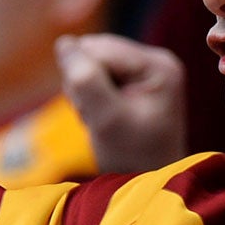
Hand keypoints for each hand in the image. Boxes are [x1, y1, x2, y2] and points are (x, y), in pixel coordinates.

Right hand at [58, 35, 187, 175]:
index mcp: (159, 65)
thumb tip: (64, 42)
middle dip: (84, 85)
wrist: (149, 181)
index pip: (99, 50)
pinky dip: (89, 97)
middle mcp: (156, 59)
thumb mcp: (108, 120)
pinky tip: (104, 116)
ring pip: (89, 62)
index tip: (99, 113)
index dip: (83, 79)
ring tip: (104, 121)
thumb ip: (86, 80)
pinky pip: (93, 73)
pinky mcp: (132, 78)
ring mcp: (145, 68)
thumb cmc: (133, 157)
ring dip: (85, 93)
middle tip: (101, 118)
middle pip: (93, 51)